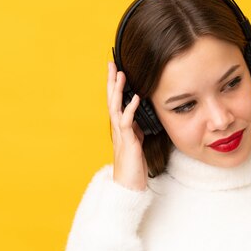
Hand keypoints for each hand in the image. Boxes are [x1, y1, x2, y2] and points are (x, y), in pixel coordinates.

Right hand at [107, 61, 147, 189]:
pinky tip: (135, 98)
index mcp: (120, 127)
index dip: (116, 86)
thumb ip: (136, 129)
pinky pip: (127, 122)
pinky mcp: (128, 142)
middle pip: (112, 100)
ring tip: (121, 74)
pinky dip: (131, 108)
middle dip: (112, 82)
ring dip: (118, 91)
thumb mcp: (137, 142)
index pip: (116, 101)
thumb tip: (138, 116)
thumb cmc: (133, 166)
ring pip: (116, 107)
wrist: (128, 186)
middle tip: (111, 64)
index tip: (116, 70)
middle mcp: (118, 128)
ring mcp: (121, 134)